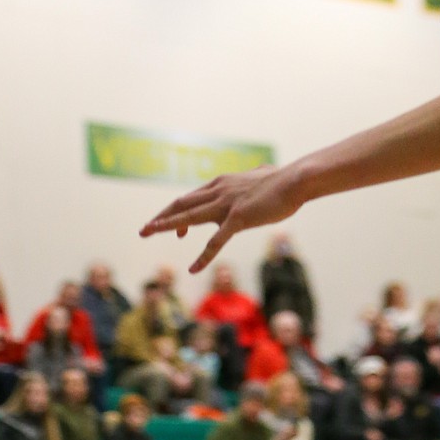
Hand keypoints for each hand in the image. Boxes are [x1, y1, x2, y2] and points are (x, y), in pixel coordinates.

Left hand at [140, 162, 305, 271]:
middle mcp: (219, 191)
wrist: (295, 181)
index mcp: (222, 183)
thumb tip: (263, 170)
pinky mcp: (238, 218)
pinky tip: (193, 269)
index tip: (169, 224)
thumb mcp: (263, 176)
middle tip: (144, 231)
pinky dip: (203, 256)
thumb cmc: (283, 180)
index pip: (191, 197)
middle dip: (161, 218)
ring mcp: (226, 204)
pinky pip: (216, 241)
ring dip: (166, 225)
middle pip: (181, 204)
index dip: (176, 211)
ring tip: (147, 233)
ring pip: (189, 216)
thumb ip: (256, 176)